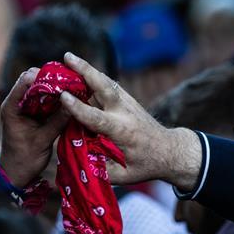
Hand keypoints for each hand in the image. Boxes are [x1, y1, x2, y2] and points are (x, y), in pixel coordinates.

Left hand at [0, 68, 68, 186]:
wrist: (16, 173)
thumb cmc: (24, 159)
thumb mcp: (42, 140)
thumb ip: (57, 121)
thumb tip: (74, 103)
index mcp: (12, 106)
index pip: (25, 81)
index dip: (44, 77)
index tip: (63, 80)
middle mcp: (17, 103)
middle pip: (34, 80)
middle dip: (52, 80)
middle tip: (71, 84)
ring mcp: (25, 107)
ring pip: (41, 89)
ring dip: (56, 89)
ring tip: (74, 90)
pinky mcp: (34, 114)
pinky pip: (46, 100)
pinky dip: (57, 100)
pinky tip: (70, 101)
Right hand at [59, 53, 202, 190]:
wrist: (170, 151)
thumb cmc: (146, 165)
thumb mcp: (124, 176)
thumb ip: (100, 170)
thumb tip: (73, 165)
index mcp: (122, 132)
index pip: (97, 118)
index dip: (79, 108)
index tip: (63, 96)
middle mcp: (125, 113)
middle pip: (105, 87)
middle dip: (86, 71)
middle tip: (67, 57)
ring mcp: (128, 103)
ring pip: (106, 82)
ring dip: (88, 69)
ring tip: (68, 58)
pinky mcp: (129, 100)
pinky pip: (109, 85)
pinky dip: (94, 77)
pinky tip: (80, 69)